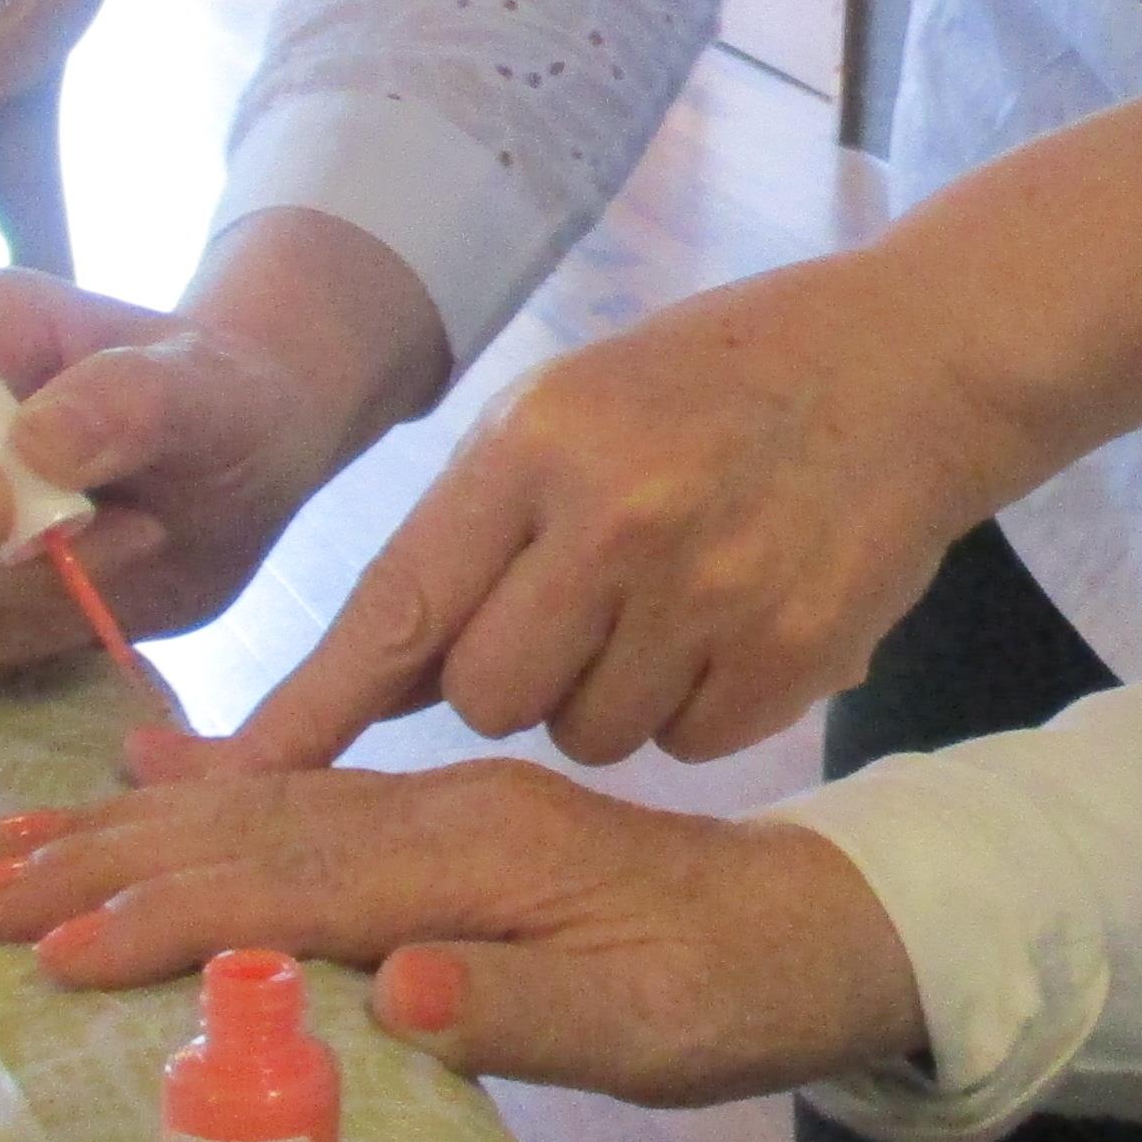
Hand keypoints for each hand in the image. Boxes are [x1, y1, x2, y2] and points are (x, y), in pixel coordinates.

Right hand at [0, 268, 359, 687]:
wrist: (231, 478)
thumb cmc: (214, 403)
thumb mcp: (213, 387)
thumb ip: (136, 397)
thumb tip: (38, 444)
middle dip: (17, 560)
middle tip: (135, 529)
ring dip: (41, 605)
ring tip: (132, 545)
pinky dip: (29, 646)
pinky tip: (92, 596)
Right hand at [0, 759, 925, 1102]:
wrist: (819, 924)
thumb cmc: (733, 994)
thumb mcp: (652, 1030)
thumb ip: (526, 1012)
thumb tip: (397, 995)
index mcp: (481, 857)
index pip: (291, 890)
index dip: (168, 921)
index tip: (51, 955)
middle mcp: (447, 812)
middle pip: (247, 835)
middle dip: (104, 865)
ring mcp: (444, 808)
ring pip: (259, 815)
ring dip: (132, 832)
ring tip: (15, 846)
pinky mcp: (448, 822)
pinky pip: (300, 807)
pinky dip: (209, 802)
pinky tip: (153, 785)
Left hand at [233, 245, 1028, 775]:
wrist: (916, 361)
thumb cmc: (717, 383)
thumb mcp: (572, 413)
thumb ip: (472, 537)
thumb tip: (366, 685)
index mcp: (536, 442)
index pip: (396, 605)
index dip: (312, 707)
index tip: (226, 780)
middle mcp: (616, 517)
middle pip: (484, 699)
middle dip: (510, 679)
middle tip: (579, 607)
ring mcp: (712, 589)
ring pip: (585, 735)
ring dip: (607, 696)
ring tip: (673, 598)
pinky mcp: (794, 652)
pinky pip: (688, 743)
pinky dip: (698, 706)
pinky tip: (737, 620)